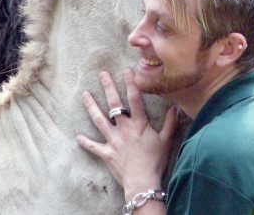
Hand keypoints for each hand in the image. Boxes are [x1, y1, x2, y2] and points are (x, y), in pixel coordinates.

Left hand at [77, 68, 177, 200]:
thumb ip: (170, 122)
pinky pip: (93, 146)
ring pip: (99, 120)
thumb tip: (175, 107)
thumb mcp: (166, 140)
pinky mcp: (106, 153)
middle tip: (102, 75)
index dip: (130, 84)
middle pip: (114, 105)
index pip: (134, 99)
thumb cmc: (155, 161)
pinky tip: (78, 136)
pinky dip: (85, 142)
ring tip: (85, 95)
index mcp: (139, 124)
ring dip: (91, 107)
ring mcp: (113, 140)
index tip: (127, 70)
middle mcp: (124, 129)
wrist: (142, 182)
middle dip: (108, 88)